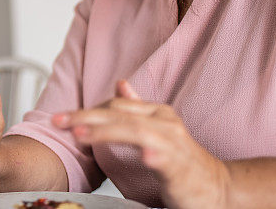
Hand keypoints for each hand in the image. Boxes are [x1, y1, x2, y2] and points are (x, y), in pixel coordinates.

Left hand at [53, 80, 230, 208]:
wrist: (219, 190)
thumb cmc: (183, 163)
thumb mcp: (157, 130)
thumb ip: (137, 109)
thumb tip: (120, 84)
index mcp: (156, 113)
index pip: (115, 106)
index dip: (86, 111)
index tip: (60, 119)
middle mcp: (165, 123)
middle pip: (119, 115)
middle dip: (85, 117)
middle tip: (57, 121)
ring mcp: (175, 144)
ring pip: (136, 132)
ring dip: (106, 132)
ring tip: (81, 135)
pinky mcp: (182, 168)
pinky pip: (167, 159)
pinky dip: (155, 156)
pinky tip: (145, 157)